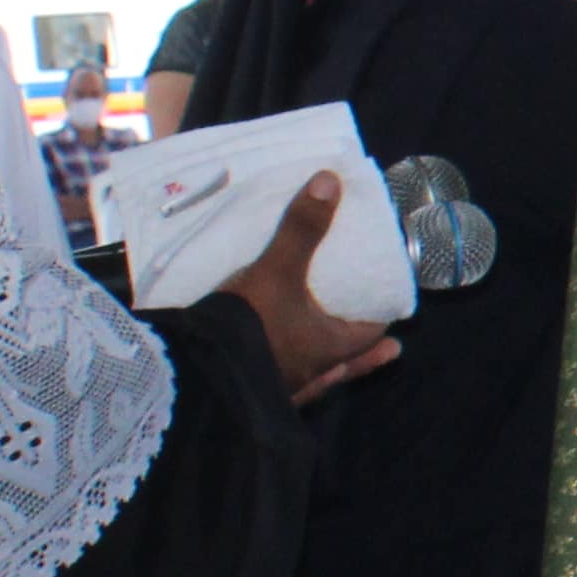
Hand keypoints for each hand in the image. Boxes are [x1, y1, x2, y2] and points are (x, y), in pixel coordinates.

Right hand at [219, 173, 400, 405]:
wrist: (191, 374)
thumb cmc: (250, 323)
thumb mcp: (276, 271)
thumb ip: (301, 229)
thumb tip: (330, 181)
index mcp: (330, 347)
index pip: (369, 334)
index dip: (380, 321)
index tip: (384, 308)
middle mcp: (313, 374)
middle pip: (349, 363)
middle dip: (363, 354)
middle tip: (385, 347)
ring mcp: (282, 390)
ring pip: (317, 379)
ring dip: (327, 366)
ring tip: (332, 356)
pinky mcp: (252, 396)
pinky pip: (281, 387)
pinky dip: (286, 376)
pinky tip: (278, 372)